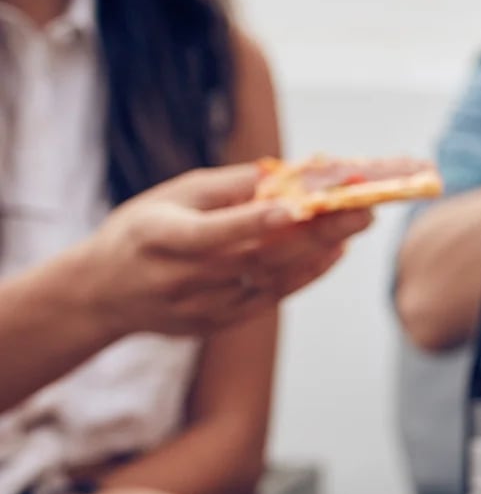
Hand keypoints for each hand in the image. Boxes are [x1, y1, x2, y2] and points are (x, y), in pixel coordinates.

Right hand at [77, 164, 371, 337]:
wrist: (104, 293)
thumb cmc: (144, 230)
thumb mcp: (171, 196)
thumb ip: (226, 187)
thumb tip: (283, 172)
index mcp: (160, 237)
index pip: (213, 232)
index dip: (254, 221)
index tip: (297, 206)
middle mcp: (182, 276)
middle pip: (258, 255)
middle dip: (315, 231)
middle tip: (363, 209)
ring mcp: (202, 306)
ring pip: (272, 278)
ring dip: (320, 251)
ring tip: (356, 223)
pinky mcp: (218, 322)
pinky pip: (272, 297)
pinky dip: (306, 273)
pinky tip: (334, 250)